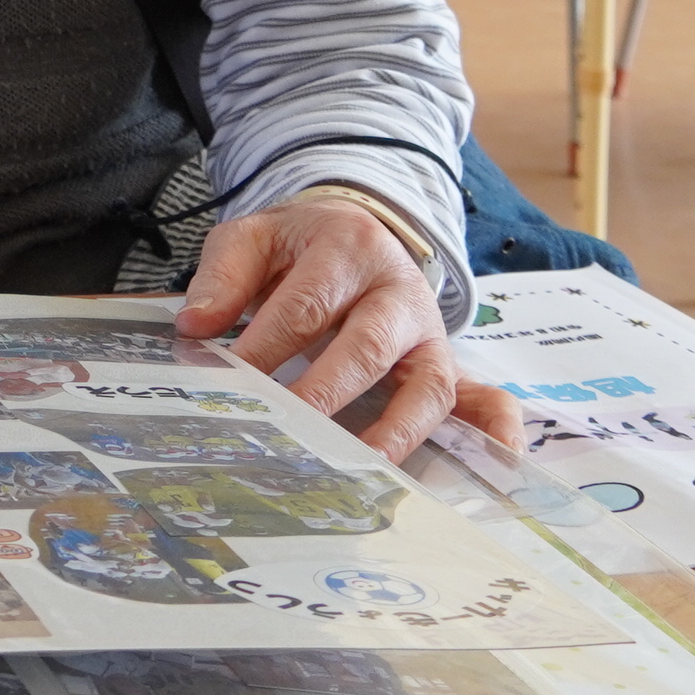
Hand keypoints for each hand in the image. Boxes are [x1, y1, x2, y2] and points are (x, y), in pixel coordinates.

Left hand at [175, 195, 514, 458]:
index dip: (267, 347)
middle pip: (368, 347)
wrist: (354, 228)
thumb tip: (195, 326)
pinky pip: (483, 396)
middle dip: (327, 393)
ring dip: (398, 429)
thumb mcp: (254, 237)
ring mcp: (429, 332)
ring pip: (428, 383)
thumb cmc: (299, 247)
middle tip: (288, 431)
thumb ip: (223, 277)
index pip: (305, 305)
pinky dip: (495, 427)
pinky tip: (498, 458)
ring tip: (362, 466)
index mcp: (348, 248)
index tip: (230, 383)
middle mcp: (398, 292)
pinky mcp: (448, 364)